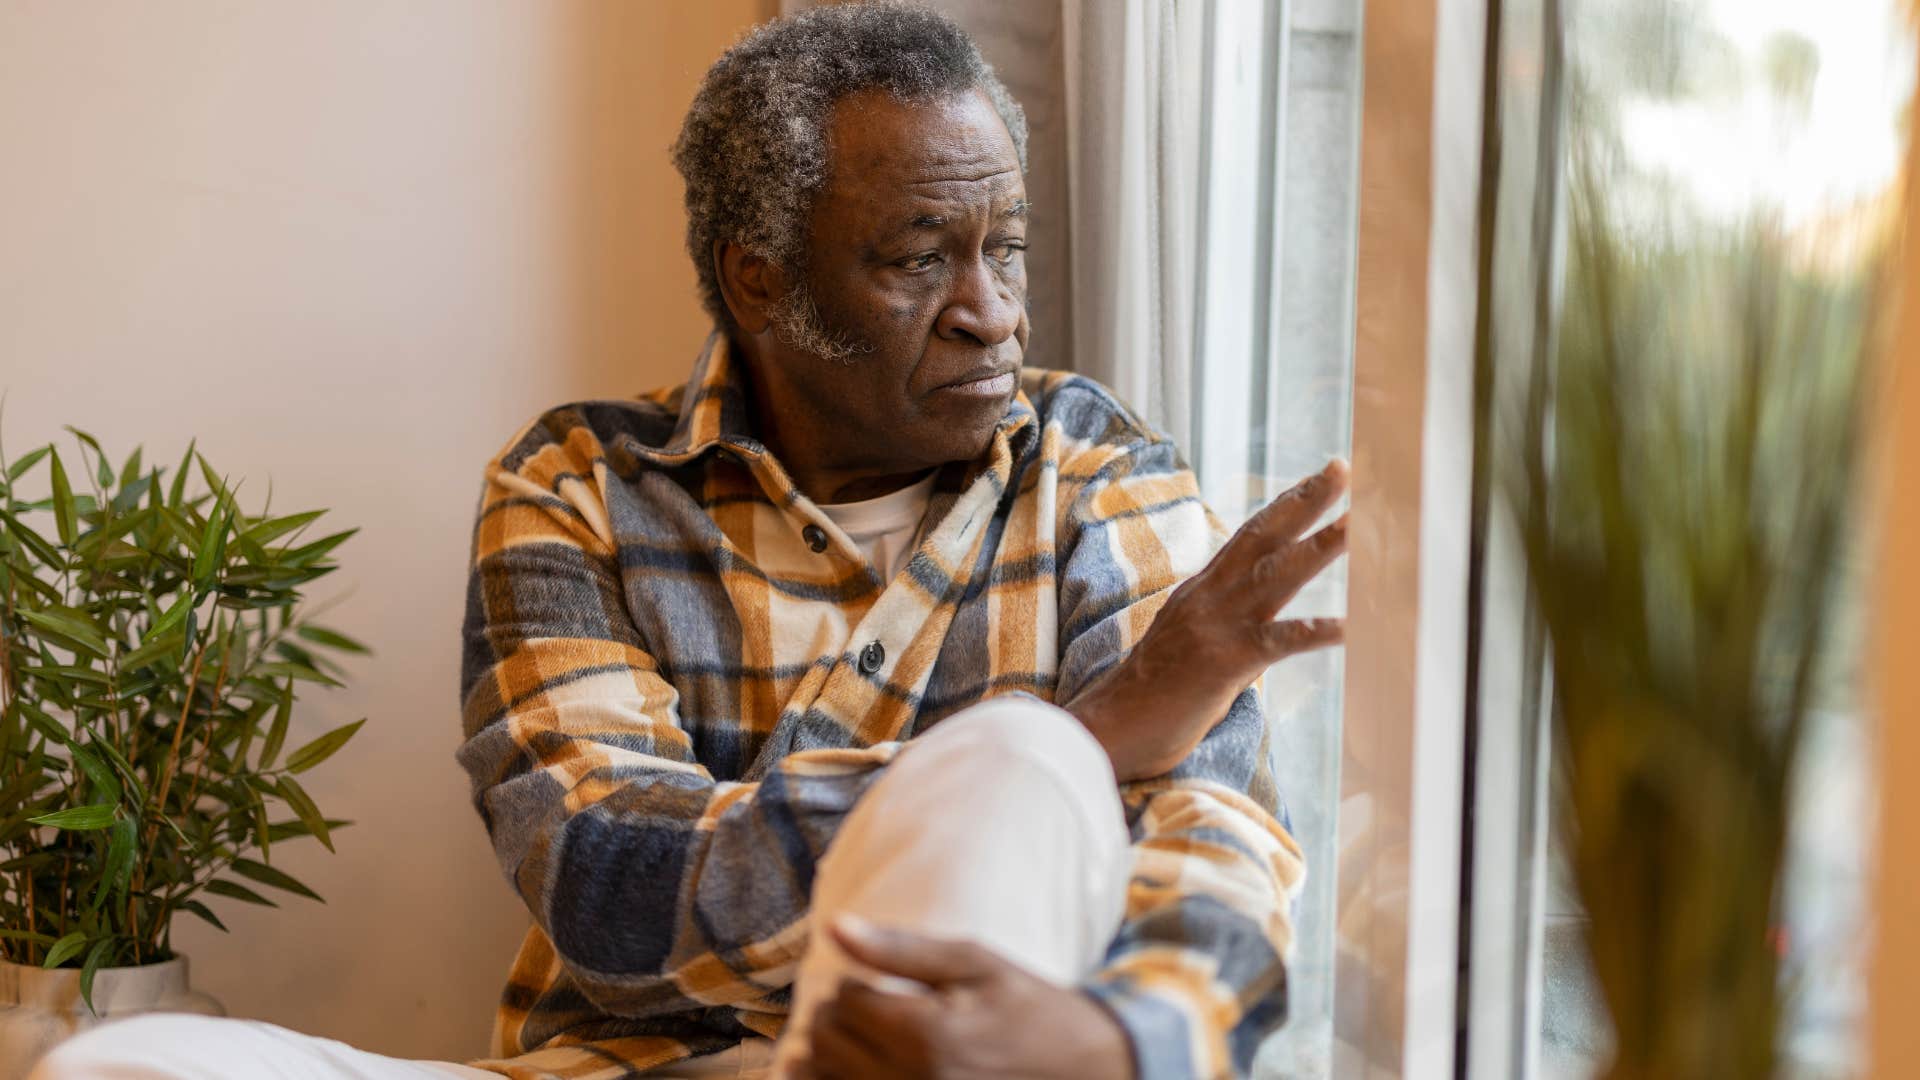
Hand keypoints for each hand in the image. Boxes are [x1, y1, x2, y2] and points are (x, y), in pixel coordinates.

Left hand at [791, 916, 1135, 1079]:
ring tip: (858, 1040)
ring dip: (827, 1057)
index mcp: (924, 1034)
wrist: (1082, 1070)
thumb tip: (835, 928)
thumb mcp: (974, 964)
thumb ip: (900, 949)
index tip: (876, 983)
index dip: (851, 984)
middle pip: (824, 1044)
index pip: (842, 1001)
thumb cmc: (1028, 1009)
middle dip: (833, 1019)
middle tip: (864, 1008)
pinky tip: (858, 1069)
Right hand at [1066, 459, 1348, 780]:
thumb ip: (1214, 621)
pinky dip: (1318, 631)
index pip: (1248, 537)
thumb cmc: (1146, 699)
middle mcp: (1208, 598)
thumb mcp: (1184, 644)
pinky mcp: (1223, 662)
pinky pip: (1280, 642)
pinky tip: (1355, 627)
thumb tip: (1246, 618)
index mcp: (1200, 592)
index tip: (1318, 479)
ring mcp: (1215, 626)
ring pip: (1277, 575)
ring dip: (1321, 547)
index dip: (1284, 505)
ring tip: (1360, 525)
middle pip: (1263, 536)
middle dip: (1305, 500)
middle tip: (1342, 467)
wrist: (1107, 730)